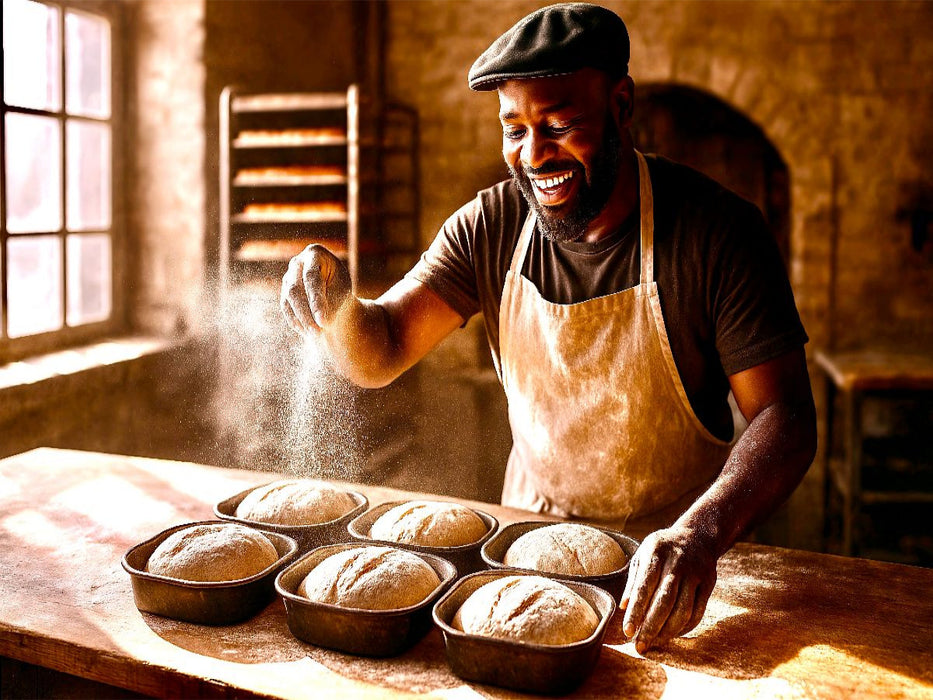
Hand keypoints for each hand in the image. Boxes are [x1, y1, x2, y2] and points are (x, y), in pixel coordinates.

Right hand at [280, 244, 351, 333]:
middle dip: (306, 314)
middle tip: (318, 333)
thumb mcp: (342, 290)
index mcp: (315, 253)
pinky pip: (286, 308)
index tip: (324, 322)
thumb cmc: (341, 287)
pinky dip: (296, 322)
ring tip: (316, 336)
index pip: (312, 278)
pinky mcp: (284, 291)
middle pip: (295, 289)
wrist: (335, 289)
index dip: (317, 302)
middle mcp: (297, 262)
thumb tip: (322, 323)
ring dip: (302, 320)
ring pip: (288, 300)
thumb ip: (331, 302)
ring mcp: (288, 276)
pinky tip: (307, 333)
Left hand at [619, 526, 717, 653]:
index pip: (644, 586)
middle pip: (665, 601)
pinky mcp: (709, 583)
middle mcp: (678, 562)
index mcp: (656, 551)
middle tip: (639, 646)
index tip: (627, 632)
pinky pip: (698, 611)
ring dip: (668, 631)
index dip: (636, 611)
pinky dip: (684, 627)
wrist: (697, 536)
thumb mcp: (642, 555)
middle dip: (651, 627)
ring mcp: (696, 572)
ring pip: (683, 609)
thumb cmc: (661, 550)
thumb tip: (624, 607)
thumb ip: (634, 580)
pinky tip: (671, 634)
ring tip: (654, 642)